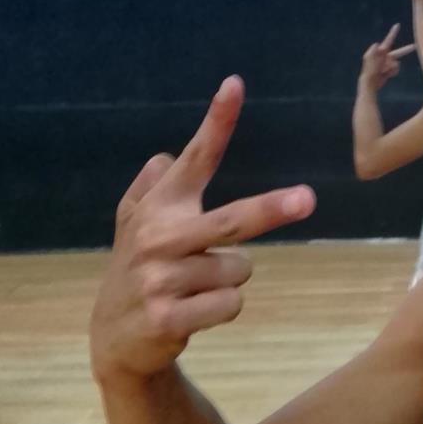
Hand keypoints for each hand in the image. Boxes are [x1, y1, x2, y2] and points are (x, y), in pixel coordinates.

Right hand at [89, 76, 315, 382]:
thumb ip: (153, 189)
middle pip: (231, 220)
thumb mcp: (137, 225)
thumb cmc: (140, 269)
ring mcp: (160, 279)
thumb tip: (163, 157)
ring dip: (229, 281)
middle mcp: (158, 237)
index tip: (235, 84)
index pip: (195, 157)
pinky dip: (224, 309)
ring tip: (195, 288)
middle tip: (308, 199)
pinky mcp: (167, 318)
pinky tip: (193, 313)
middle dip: (270, 209)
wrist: (114, 339)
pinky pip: (231, 304)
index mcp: (161, 206)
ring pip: (240, 270)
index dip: (217, 120)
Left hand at [358, 24, 415, 91]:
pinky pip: (396, 68)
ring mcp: (388, 62)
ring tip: (383, 71)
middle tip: (414, 46)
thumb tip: (376, 43)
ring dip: (392, 68)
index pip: (389, 40)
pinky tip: (386, 74)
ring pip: (397, 63)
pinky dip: (393, 72)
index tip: (397, 25)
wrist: (370, 83)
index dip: (393, 32)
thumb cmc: (369, 70)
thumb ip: (372, 52)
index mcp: (380, 51)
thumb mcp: (369, 60)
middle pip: (398, 52)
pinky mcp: (389, 68)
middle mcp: (385, 55)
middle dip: (406, 50)